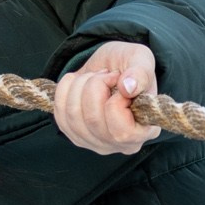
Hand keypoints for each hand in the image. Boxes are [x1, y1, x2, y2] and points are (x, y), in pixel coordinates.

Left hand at [52, 41, 158, 156]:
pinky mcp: (75, 136)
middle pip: (94, 121)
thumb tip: (128, 88)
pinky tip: (78, 81)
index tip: (120, 81)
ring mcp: (95, 143)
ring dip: (79, 86)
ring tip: (93, 76)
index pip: (122, 132)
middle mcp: (120, 144)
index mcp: (144, 131)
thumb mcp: (142, 60)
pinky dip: (64, 90)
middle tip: (106, 73)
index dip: (115, 103)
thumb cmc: (131, 66)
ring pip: (74, 117)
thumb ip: (141, 73)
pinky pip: (60, 115)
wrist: (111, 67)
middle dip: (94, 86)